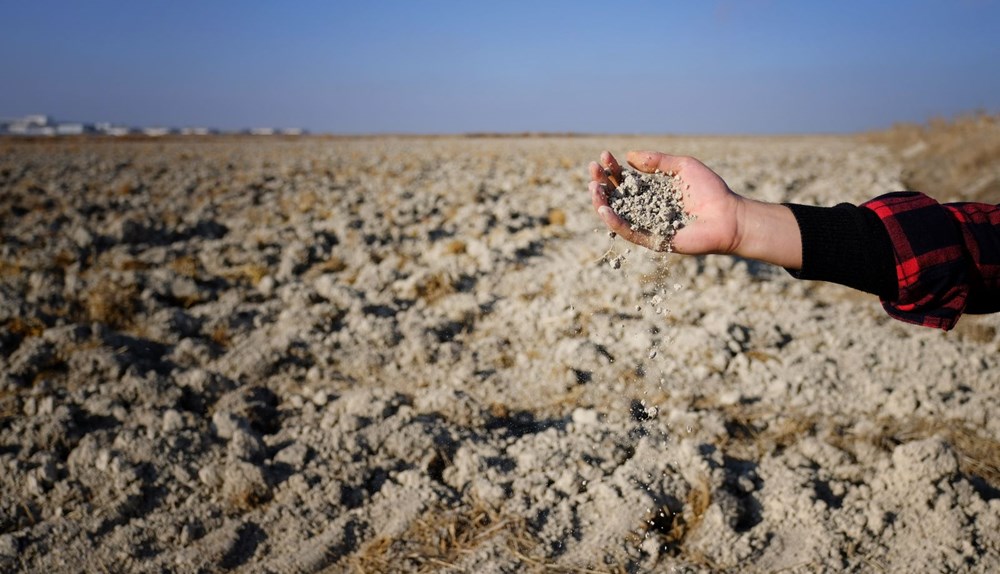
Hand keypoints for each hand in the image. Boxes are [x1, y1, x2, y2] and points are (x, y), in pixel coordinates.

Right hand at [588, 150, 802, 268]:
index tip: (604, 155)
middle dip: (601, 182)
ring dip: (601, 202)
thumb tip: (628, 157)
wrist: (728, 216)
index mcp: (652, 192)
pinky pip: (629, 233)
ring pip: (617, 216)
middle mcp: (647, 209)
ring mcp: (648, 225)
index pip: (625, 180)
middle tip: (593, 169)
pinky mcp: (653, 240)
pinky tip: (605, 209)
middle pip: (616, 196)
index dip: (612, 168)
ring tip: (593, 188)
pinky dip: (615, 222)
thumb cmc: (711, 191)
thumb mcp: (683, 167)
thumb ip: (657, 161)